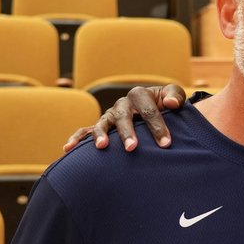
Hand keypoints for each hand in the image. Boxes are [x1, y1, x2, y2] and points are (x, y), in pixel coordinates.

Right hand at [62, 84, 186, 152]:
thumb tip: (170, 103)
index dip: (157, 127)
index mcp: (139, 95)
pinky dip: (76, 138)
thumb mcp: (173, 97)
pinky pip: (85, 131)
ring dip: (100, 134)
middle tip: (132, 148)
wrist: (156, 109)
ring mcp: (109, 116)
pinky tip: (68, 148)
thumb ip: (175, 96)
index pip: (148, 110)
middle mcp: (122, 104)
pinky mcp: (102, 127)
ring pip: (102, 123)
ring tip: (102, 146)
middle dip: (127, 132)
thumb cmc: (166, 105)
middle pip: (123, 117)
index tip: (166, 144)